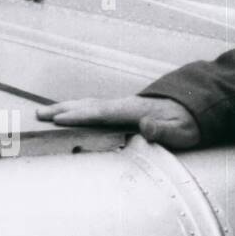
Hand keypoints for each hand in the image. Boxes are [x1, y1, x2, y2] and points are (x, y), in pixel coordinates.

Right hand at [35, 95, 200, 148]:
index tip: (59, 119)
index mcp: (134, 110)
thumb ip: (163, 130)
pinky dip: (77, 109)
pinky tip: (67, 114)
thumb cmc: (187, 123)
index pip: (102, 112)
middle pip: (88, 106)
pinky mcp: (121, 109)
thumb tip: (146, 126)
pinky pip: (94, 109)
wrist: (195, 109)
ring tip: (44, 113)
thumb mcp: (181, 131)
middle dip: (63, 109)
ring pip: (88, 104)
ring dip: (66, 108)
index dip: (81, 115)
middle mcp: (124, 104)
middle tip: (39, 115)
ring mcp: (121, 105)